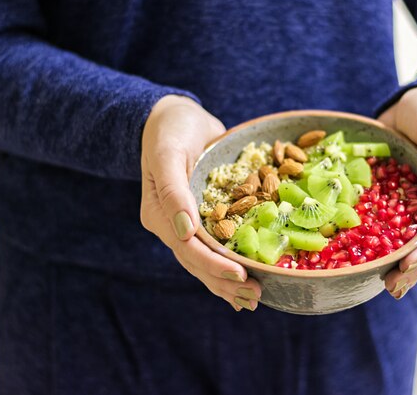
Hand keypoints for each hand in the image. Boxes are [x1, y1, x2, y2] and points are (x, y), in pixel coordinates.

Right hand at [140, 95, 260, 310]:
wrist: (175, 117)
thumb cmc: (171, 130)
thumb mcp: (168, 153)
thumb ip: (173, 192)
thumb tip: (184, 231)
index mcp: (159, 214)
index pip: (188, 248)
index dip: (214, 264)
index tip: (240, 274)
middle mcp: (171, 225)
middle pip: (198, 262)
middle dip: (225, 281)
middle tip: (257, 296)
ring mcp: (185, 224)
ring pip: (205, 261)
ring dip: (227, 282)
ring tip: (254, 299)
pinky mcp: (202, 217)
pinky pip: (214, 248)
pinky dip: (227, 266)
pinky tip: (242, 284)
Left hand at [378, 87, 416, 298]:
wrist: (411, 105)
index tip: (407, 264)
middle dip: (410, 268)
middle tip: (392, 287)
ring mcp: (407, 206)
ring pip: (403, 241)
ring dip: (394, 264)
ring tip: (382, 284)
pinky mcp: (385, 200)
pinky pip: (379, 223)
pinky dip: (371, 241)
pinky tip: (356, 256)